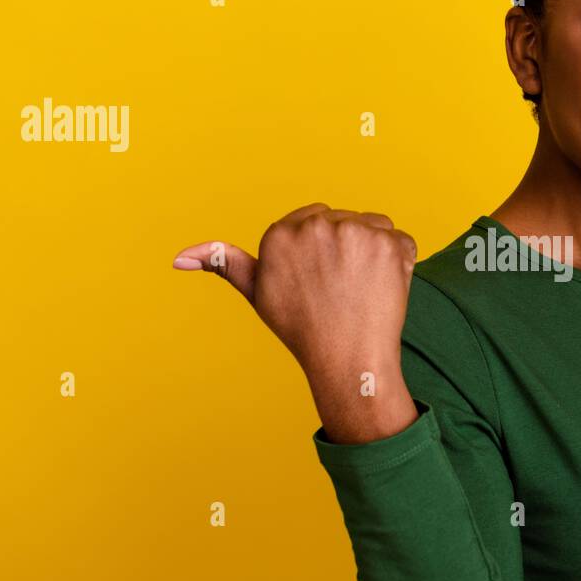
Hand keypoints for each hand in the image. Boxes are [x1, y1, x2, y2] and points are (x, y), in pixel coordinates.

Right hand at [171, 204, 419, 443]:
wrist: (347, 360)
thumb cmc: (302, 328)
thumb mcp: (258, 293)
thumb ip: (225, 263)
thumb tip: (179, 257)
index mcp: (280, 232)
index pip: (313, 220)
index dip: (322, 253)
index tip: (320, 282)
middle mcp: (314, 225)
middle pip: (343, 220)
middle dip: (347, 249)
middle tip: (341, 290)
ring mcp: (354, 231)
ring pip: (372, 228)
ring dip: (374, 254)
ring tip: (360, 289)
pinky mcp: (388, 242)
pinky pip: (401, 241)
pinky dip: (399, 263)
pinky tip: (383, 289)